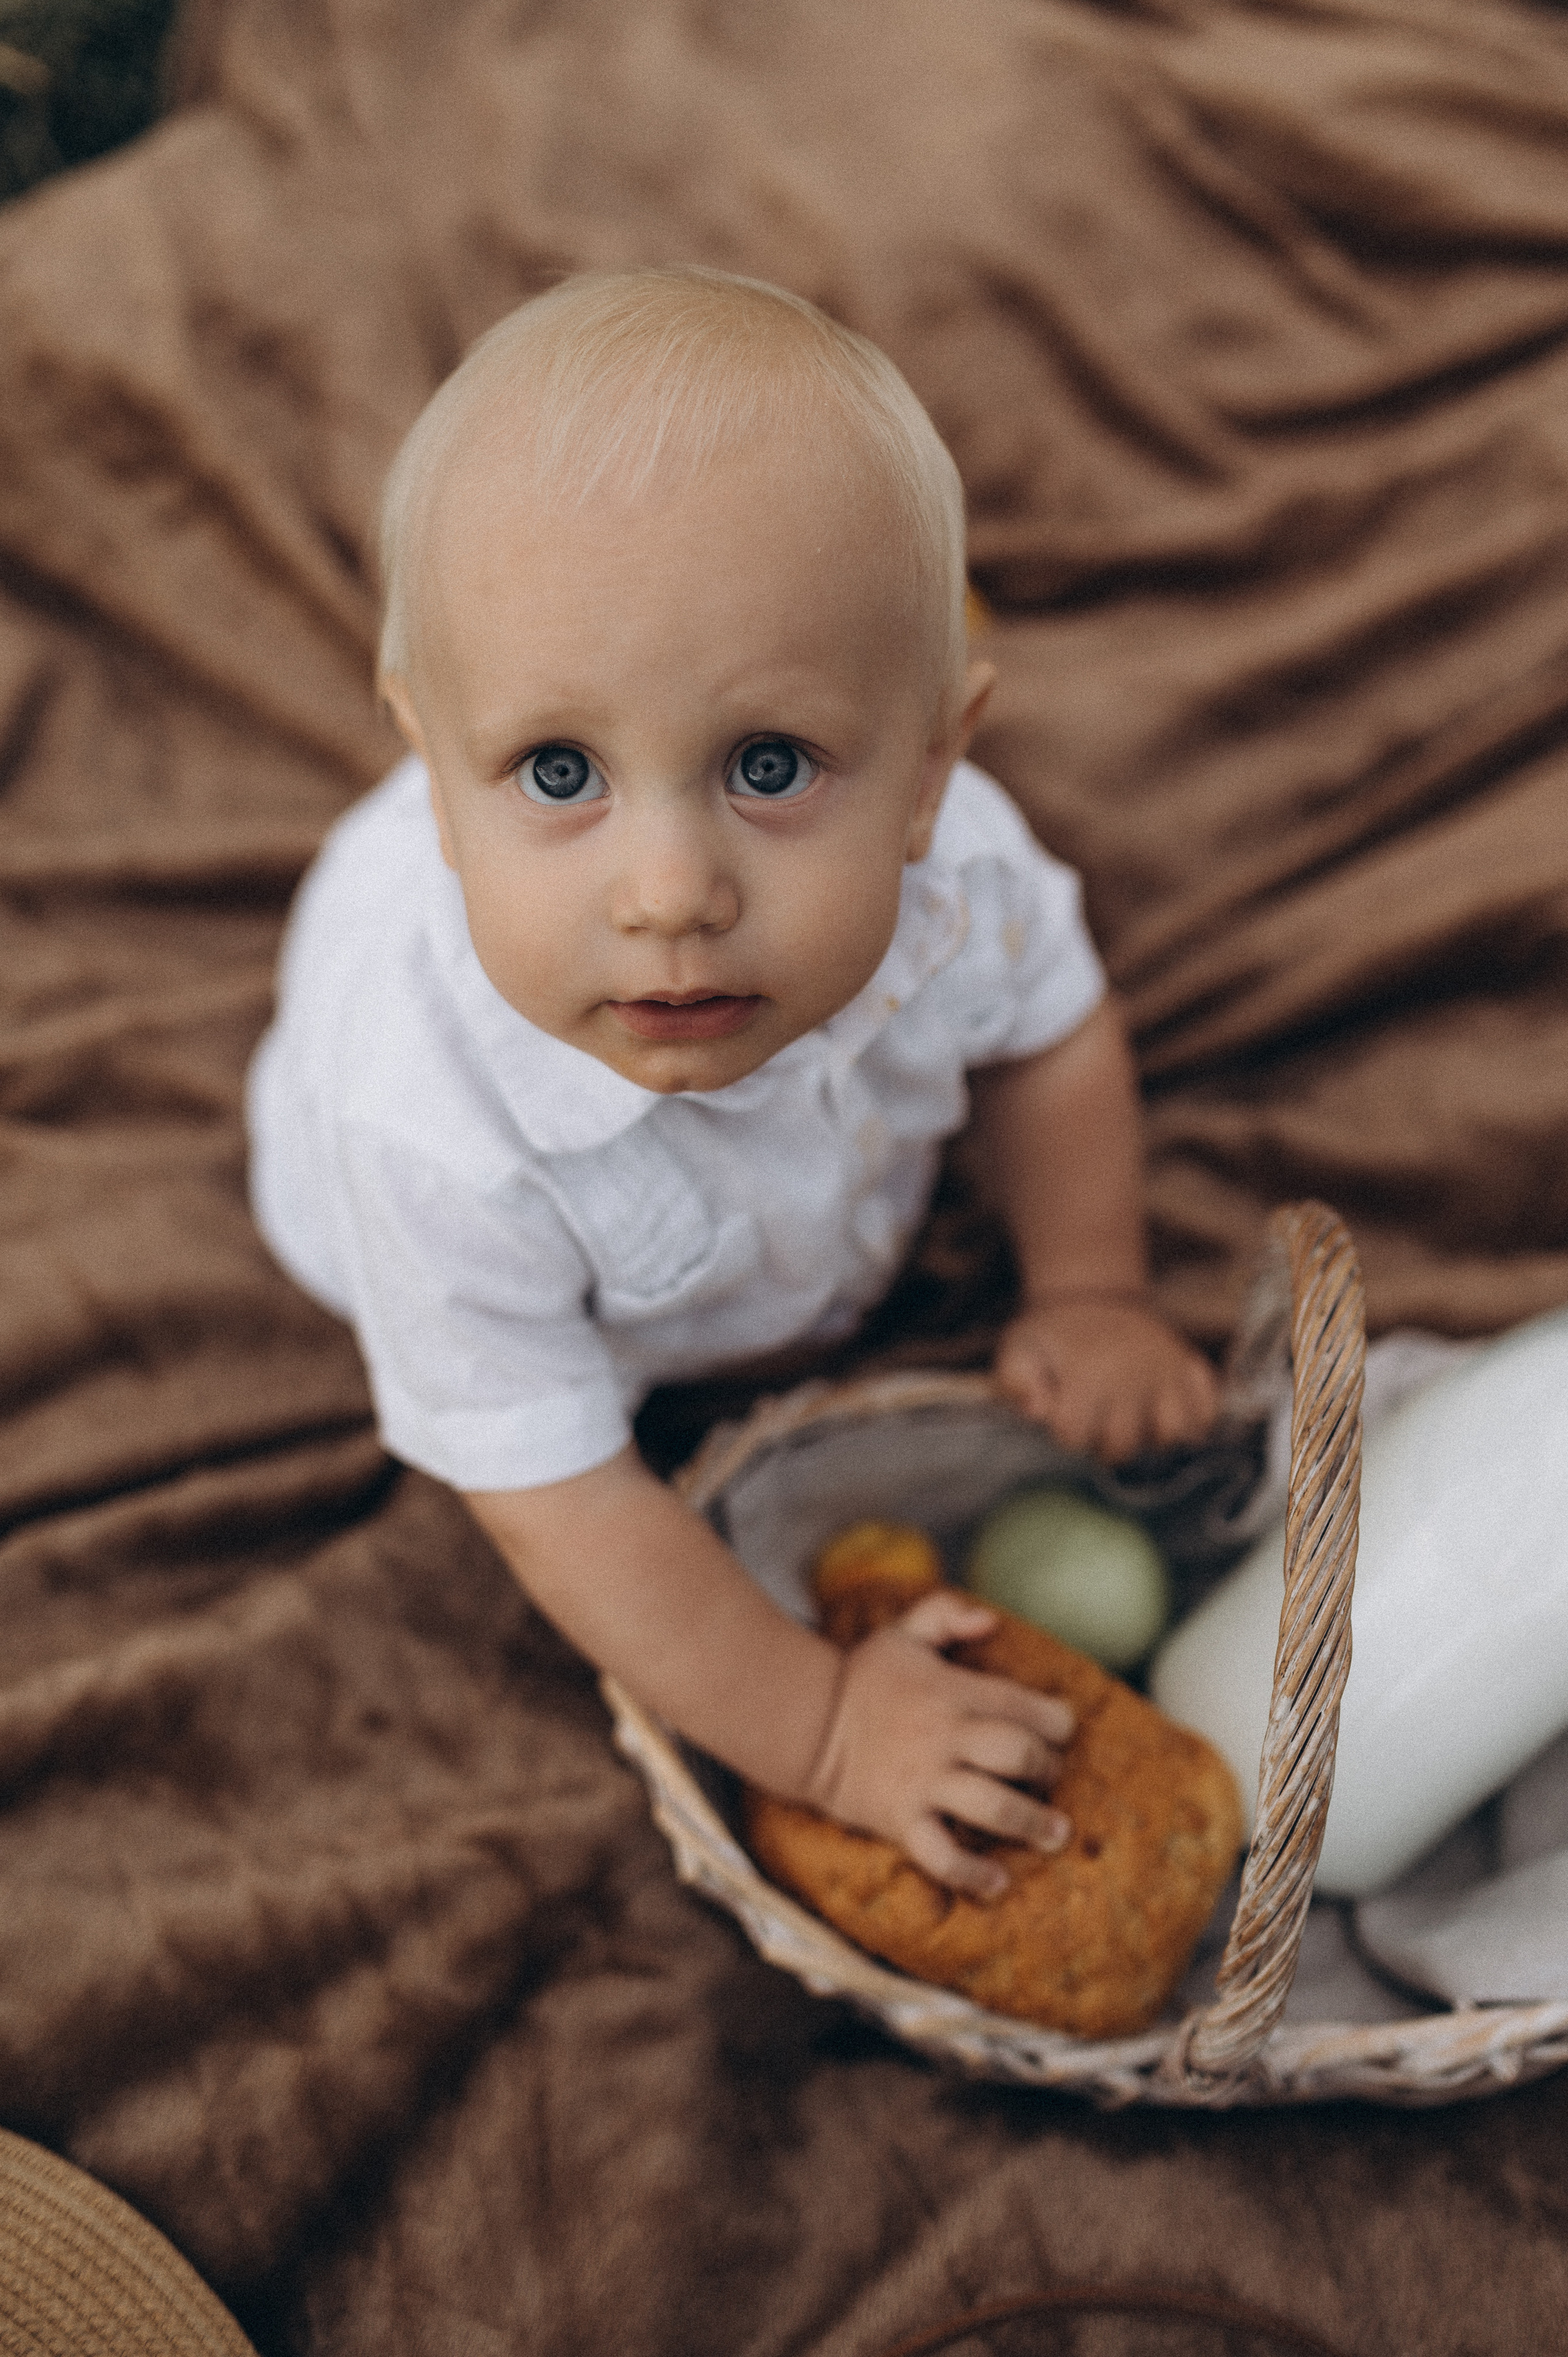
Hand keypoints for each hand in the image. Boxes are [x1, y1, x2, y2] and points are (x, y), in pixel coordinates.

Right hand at [802, 1590, 1074, 1899]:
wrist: (807, 1724)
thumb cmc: (862, 1678)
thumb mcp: (902, 1632)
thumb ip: (947, 1614)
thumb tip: (991, 1619)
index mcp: (951, 1692)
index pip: (1023, 1705)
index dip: (1056, 1720)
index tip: (1061, 1730)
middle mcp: (945, 1738)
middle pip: (1018, 1754)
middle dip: (1048, 1768)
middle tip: (1051, 1776)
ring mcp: (924, 1782)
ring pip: (992, 1807)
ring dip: (1032, 1824)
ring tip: (1056, 1835)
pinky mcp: (902, 1820)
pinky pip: (942, 1855)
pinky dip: (972, 1874)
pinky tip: (998, 1882)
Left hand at [995, 1296, 1218, 1462]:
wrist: (1091, 1294)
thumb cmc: (1051, 1334)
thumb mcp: (1019, 1348)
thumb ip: (1015, 1381)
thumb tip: (1036, 1412)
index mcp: (1087, 1373)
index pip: (1075, 1436)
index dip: (1065, 1435)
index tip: (1064, 1417)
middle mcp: (1132, 1376)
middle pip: (1122, 1445)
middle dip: (1102, 1444)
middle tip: (1095, 1424)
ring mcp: (1166, 1372)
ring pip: (1172, 1434)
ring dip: (1150, 1439)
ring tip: (1132, 1423)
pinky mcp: (1190, 1368)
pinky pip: (1207, 1410)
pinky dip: (1195, 1420)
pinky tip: (1167, 1412)